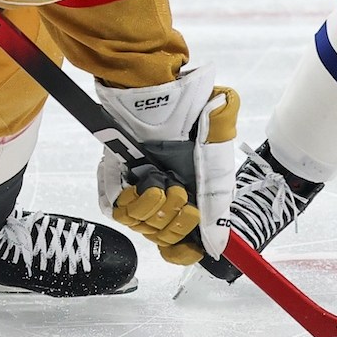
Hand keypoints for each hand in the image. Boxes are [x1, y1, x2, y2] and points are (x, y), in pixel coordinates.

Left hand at [93, 62, 240, 264]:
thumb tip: (219, 240)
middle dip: (178, 223)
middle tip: (180, 193)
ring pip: (146, 229)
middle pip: (170, 239)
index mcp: (198, 189)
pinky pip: (120, 213)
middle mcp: (170, 194)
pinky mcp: (116, 184)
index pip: (194, 238)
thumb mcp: (220, 134)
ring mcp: (142, 190)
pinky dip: (132, 204)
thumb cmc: (186, 102)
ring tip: (161, 183)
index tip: (196, 249)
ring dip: (155, 211)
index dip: (192, 250)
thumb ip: (221, 185)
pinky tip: (139, 185)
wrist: (146, 86)